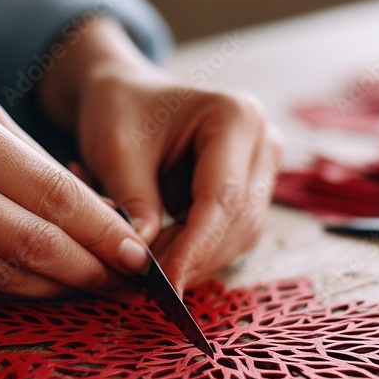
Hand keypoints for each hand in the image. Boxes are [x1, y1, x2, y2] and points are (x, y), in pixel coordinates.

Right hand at [0, 39, 150, 296]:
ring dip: (51, 288)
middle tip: (124, 282)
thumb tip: (83, 208)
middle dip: (90, 270)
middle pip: (32, 244)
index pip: (52, 194)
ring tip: (86, 288)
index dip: (104, 232)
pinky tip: (28, 286)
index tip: (138, 255)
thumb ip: (18, 153)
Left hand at [39, 19, 282, 294]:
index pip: (223, 197)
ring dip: (194, 259)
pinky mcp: (250, 194)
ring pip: (239, 238)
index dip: (196, 246)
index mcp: (236, 117)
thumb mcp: (115, 151)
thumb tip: (142, 261)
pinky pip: (229, 238)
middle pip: (239, 222)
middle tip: (144, 277)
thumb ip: (133, 204)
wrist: (126, 96)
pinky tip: (160, 252)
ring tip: (145, 259)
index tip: (166, 282)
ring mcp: (261, 170)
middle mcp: (263, 142)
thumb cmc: (120, 111)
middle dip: (193, 257)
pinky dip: (195, 253)